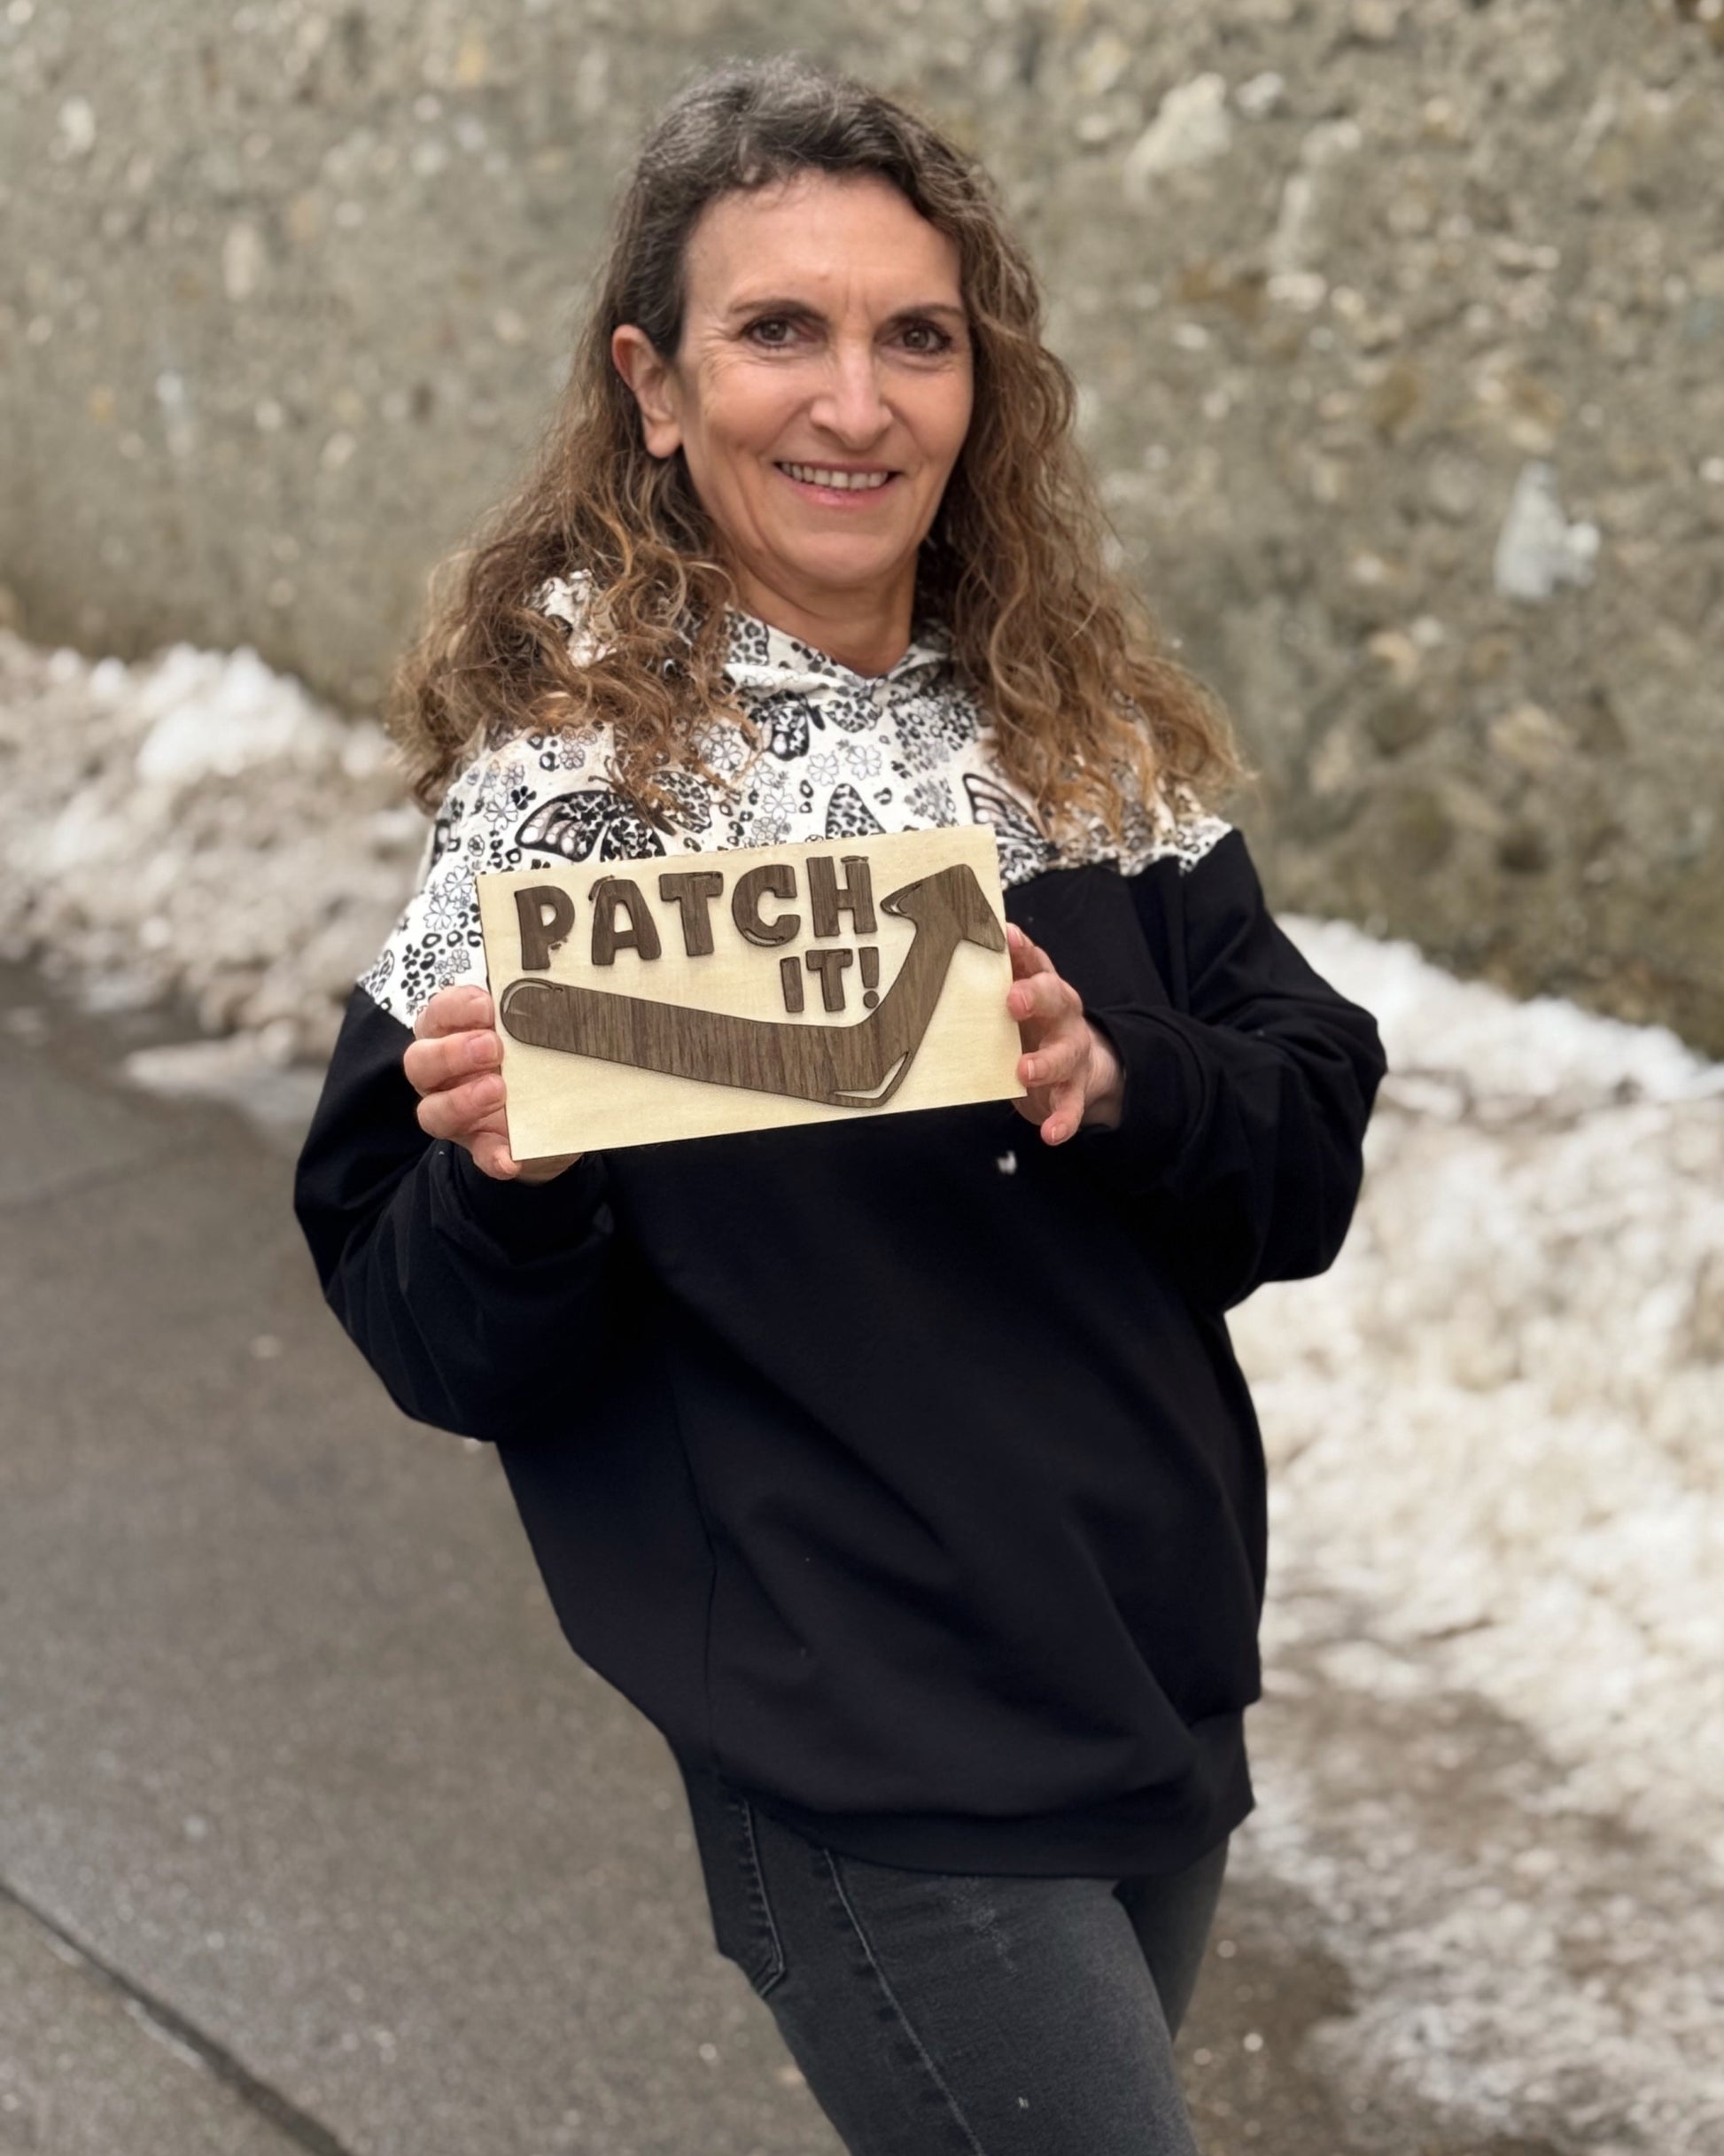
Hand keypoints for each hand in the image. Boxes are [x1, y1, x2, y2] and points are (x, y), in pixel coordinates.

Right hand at [403, 984, 580, 1183]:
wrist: (555, 1116)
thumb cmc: (532, 1061)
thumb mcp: (532, 1036)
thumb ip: (529, 1021)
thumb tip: (550, 1001)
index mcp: (451, 1036)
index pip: (437, 1015)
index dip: (455, 1008)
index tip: (487, 1006)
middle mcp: (442, 1075)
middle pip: (419, 1061)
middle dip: (452, 1052)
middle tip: (493, 1047)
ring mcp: (456, 1114)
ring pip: (432, 1111)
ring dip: (462, 1101)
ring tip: (498, 1090)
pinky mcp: (481, 1146)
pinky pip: (480, 1154)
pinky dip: (494, 1156)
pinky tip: (510, 1157)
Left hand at [1005, 923, 1124, 1145]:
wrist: (1080, 1066)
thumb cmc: (1032, 1026)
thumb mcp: (1016, 1002)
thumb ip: (991, 983)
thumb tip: (942, 955)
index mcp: (1044, 988)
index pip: (1035, 961)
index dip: (1022, 949)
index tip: (1007, 936)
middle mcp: (1062, 1015)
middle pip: (1056, 998)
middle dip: (1036, 997)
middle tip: (1014, 1001)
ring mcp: (1071, 1052)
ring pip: (1064, 1054)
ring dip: (1045, 1062)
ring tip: (1024, 1071)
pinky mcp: (1073, 1089)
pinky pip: (1072, 1105)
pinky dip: (1063, 1119)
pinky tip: (1051, 1133)